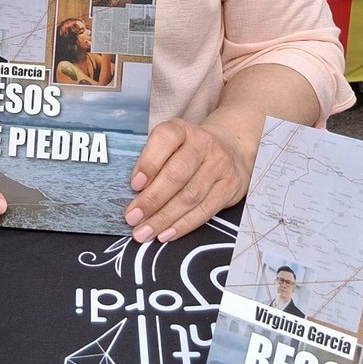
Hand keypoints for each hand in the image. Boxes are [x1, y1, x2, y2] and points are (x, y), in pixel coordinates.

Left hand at [124, 118, 249, 242]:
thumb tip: (131, 196)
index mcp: (182, 129)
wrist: (230, 148)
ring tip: (144, 232)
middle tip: (132, 218)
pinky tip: (165, 234)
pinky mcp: (230, 187)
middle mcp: (204, 144)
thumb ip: (152, 162)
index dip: (149, 162)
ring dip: (164, 218)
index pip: (165, 140)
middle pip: (177, 174)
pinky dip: (183, 225)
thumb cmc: (187, 151)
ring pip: (190, 196)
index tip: (134, 185)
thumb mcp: (169, 145)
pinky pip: (205, 211)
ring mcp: (220, 166)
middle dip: (152, 199)